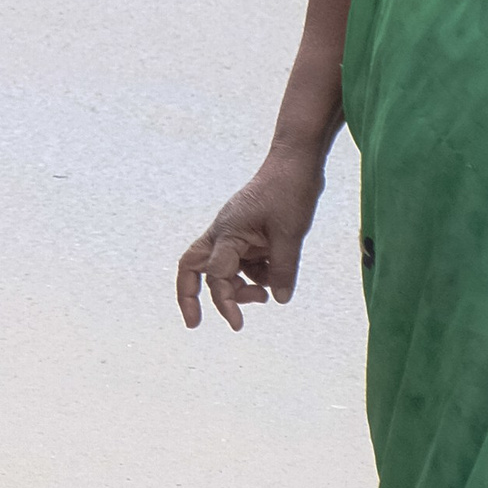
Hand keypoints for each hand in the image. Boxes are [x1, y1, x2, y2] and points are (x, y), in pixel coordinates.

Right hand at [175, 145, 324, 331]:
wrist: (297, 164)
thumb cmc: (289, 192)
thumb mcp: (290, 235)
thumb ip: (282, 271)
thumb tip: (279, 301)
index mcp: (227, 233)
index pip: (216, 274)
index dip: (224, 301)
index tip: (237, 324)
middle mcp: (223, 234)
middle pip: (192, 268)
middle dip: (190, 296)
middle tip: (195, 323)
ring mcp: (234, 234)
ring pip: (222, 270)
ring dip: (237, 288)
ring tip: (262, 298)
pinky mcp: (248, 235)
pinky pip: (244, 263)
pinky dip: (256, 276)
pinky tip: (276, 277)